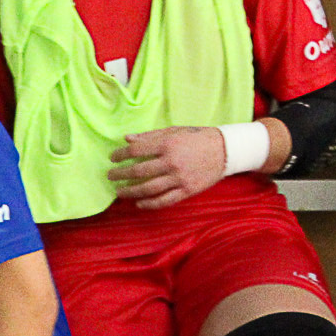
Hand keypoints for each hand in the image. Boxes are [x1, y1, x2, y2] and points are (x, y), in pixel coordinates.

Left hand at [109, 126, 226, 208]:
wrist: (225, 150)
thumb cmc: (198, 138)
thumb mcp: (175, 131)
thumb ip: (150, 136)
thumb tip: (127, 139)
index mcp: (168, 144)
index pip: (136, 151)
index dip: (121, 155)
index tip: (112, 158)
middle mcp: (172, 162)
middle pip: (138, 171)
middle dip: (120, 174)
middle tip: (110, 176)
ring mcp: (179, 178)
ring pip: (148, 188)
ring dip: (130, 191)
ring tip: (120, 191)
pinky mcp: (187, 190)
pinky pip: (164, 200)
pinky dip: (149, 204)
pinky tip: (139, 203)